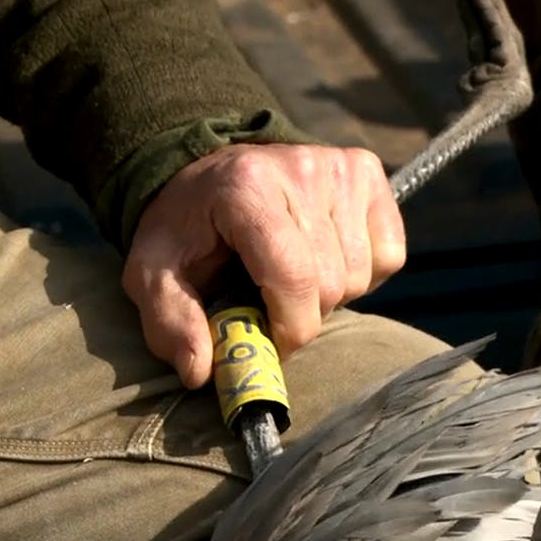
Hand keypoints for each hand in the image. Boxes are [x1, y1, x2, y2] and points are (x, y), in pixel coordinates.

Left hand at [123, 143, 406, 388]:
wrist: (208, 175)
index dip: (289, 328)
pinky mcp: (366, 172)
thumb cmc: (185, 231)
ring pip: (359, 274)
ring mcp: (340, 168)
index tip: (270, 341)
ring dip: (330, 295)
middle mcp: (300, 169)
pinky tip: (324, 259)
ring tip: (292, 278)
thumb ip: (171, 323)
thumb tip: (201, 372)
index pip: (294, 278)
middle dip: (303, 314)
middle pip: (330, 284)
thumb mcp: (152, 276)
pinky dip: (361, 273)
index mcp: (244, 189)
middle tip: (271, 305)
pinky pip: (388, 254)